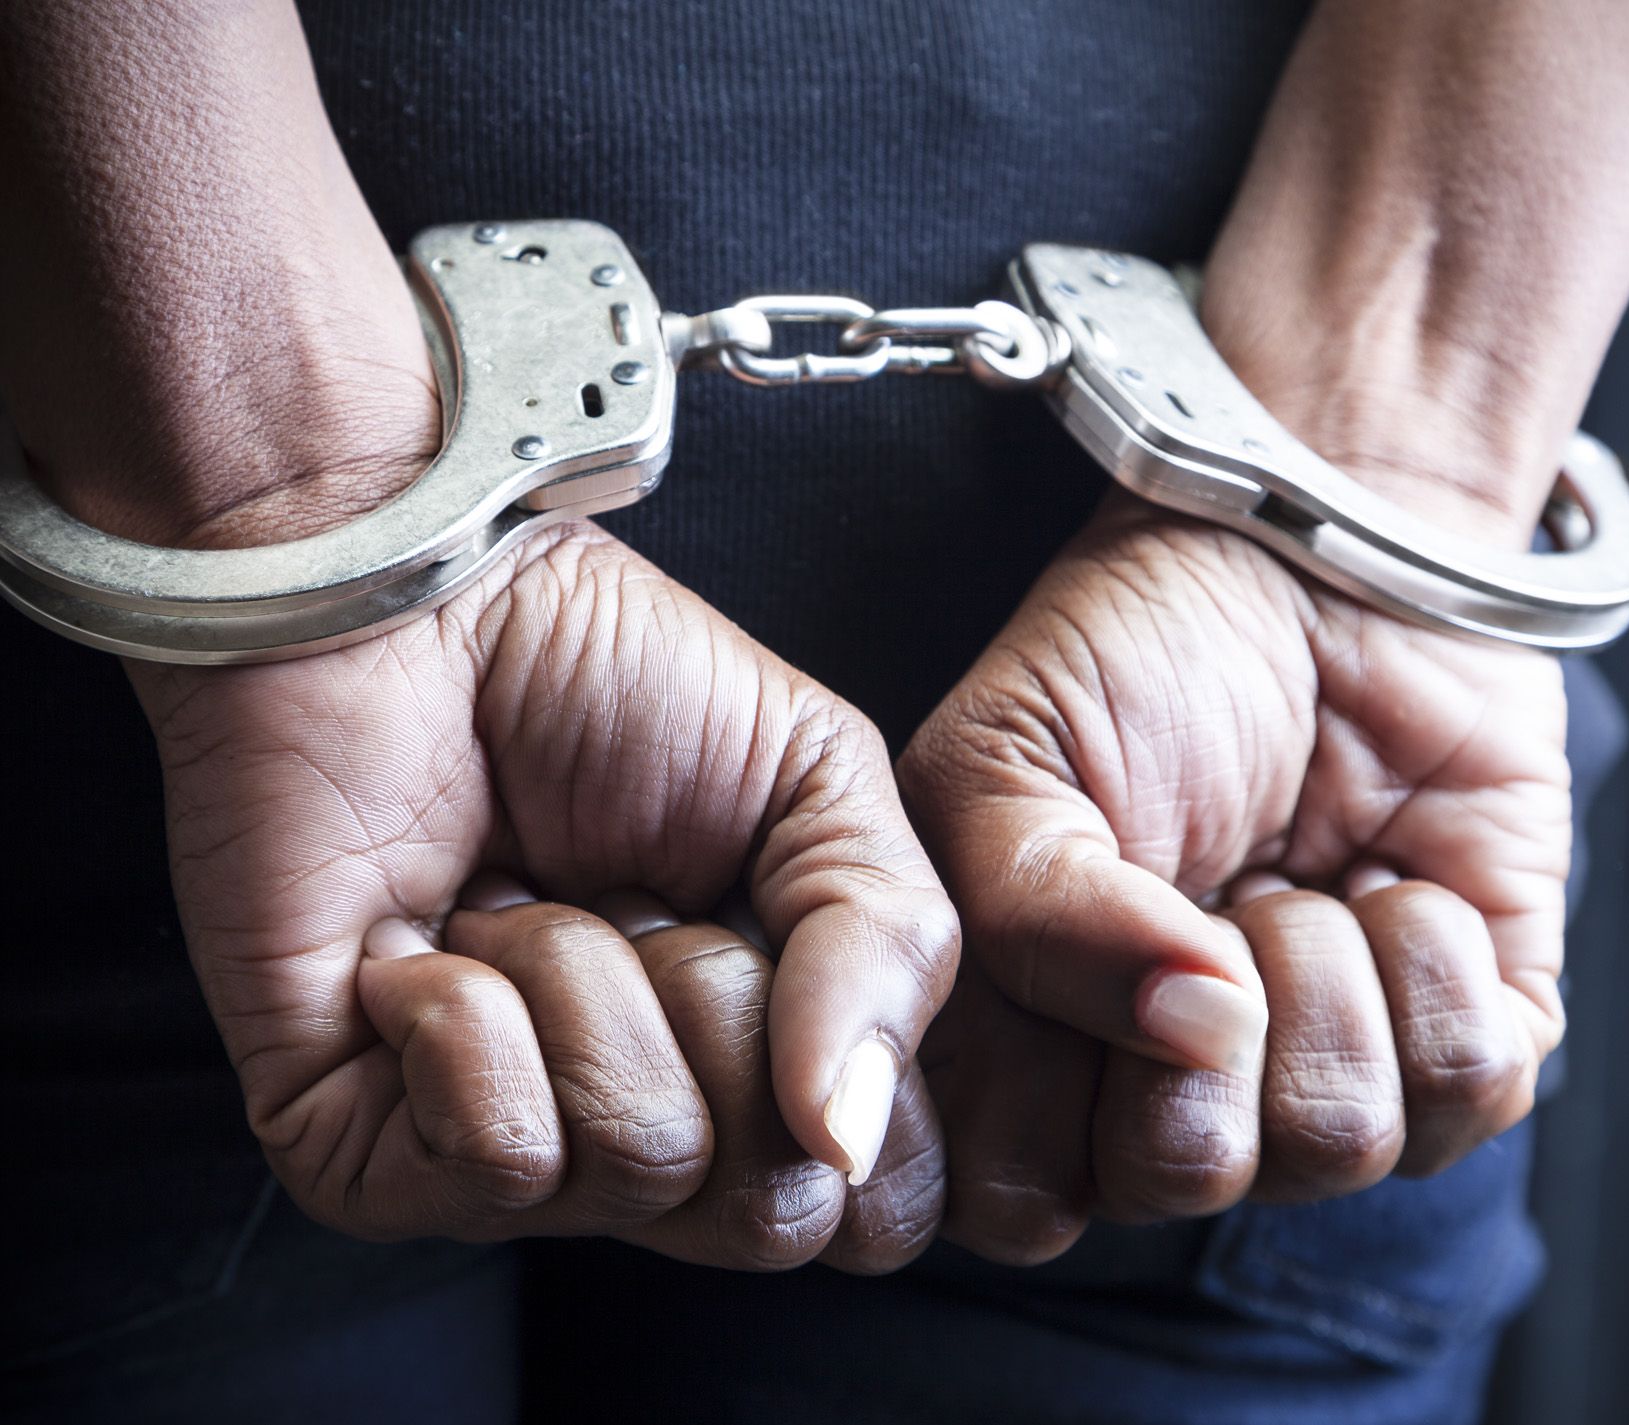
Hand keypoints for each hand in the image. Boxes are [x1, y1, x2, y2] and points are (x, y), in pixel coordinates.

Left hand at [129, 518, 957, 1265]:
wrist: (401, 601)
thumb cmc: (602, 673)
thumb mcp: (819, 781)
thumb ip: (889, 948)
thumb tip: (849, 1144)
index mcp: (764, 1070)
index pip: (870, 1207)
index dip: (861, 1086)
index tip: (791, 940)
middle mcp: (642, 1137)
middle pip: (770, 1210)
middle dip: (725, 1007)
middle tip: (637, 897)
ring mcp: (501, 1160)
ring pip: (640, 1158)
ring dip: (590, 977)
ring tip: (518, 894)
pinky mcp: (360, 1155)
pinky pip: (498, 1151)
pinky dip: (476, 1012)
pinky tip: (427, 937)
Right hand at [902, 495, 1567, 1259]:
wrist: (1316, 560)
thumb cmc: (1138, 659)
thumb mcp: (1008, 762)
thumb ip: (1031, 919)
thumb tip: (1198, 1032)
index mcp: (1042, 1055)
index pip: (1022, 1192)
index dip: (1044, 1093)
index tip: (1054, 959)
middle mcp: (1177, 1095)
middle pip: (1184, 1181)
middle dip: (1197, 1018)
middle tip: (1203, 900)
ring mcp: (1326, 1075)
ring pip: (1338, 1145)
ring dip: (1319, 968)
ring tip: (1296, 877)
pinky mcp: (1469, 1035)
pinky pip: (1472, 1089)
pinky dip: (1431, 958)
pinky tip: (1388, 881)